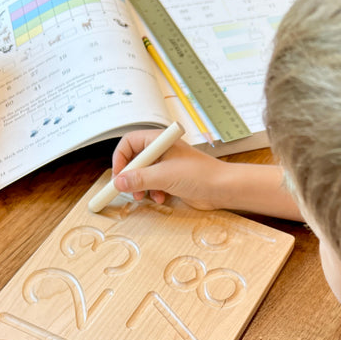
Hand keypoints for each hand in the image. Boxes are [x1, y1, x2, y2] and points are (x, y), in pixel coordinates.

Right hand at [111, 129, 227, 209]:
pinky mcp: (172, 179)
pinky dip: (152, 192)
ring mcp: (167, 165)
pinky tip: (160, 198)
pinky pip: (153, 184)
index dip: (120, 158)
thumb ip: (139, 179)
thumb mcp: (164, 176)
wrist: (222, 188)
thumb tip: (118, 182)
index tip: (118, 175)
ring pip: (143, 174)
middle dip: (129, 176)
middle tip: (126, 189)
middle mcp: (161, 151)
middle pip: (134, 160)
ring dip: (140, 187)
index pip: (129, 143)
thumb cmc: (200, 175)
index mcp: (159, 141)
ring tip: (143, 197)